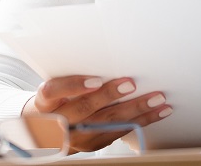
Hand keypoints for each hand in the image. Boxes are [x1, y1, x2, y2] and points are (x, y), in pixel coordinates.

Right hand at [22, 75, 171, 152]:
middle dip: (110, 96)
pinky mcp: (91, 146)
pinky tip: (156, 112)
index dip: (74, 86)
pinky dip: (140, 122)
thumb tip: (102, 54)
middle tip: (131, 84)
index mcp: (44, 103)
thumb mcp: (52, 85)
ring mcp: (75, 138)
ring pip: (106, 124)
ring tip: (156, 99)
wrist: (44, 130)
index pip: (53, 92)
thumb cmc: (54, 100)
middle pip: (84, 109)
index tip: (95, 80)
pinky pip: (118, 133)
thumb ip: (69, 75)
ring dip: (135, 111)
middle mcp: (57, 123)